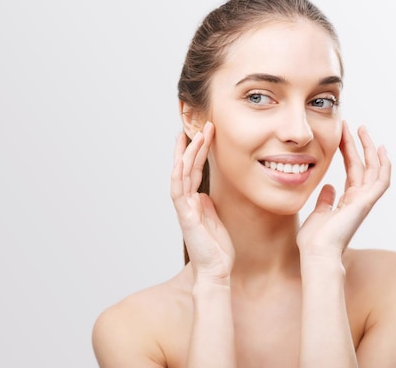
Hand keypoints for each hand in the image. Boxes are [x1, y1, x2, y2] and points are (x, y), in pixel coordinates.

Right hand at [170, 122, 234, 282]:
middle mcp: (186, 201)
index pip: (193, 169)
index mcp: (194, 200)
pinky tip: (182, 159)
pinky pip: (178, 192)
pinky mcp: (185, 216)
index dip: (198, 150)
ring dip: (187, 154)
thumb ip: (207, 204)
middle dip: (194, 145)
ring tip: (196, 135)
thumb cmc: (217, 247)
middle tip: (204, 125)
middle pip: (186, 167)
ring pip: (181, 174)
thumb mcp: (215, 218)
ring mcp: (184, 208)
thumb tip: (203, 193)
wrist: (216, 270)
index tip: (205, 132)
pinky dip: (178, 175)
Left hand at [297, 121, 390, 258]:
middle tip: (356, 126)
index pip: (352, 171)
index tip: (343, 135)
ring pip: (373, 170)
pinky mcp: (365, 204)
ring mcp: (364, 202)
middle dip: (360, 145)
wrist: (316, 253)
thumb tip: (328, 187)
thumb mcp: (318, 213)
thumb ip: (325, 200)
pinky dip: (383, 166)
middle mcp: (359, 200)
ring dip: (369, 149)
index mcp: (347, 202)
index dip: (349, 152)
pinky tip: (381, 150)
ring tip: (363, 130)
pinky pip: (380, 182)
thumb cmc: (315, 240)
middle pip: (363, 166)